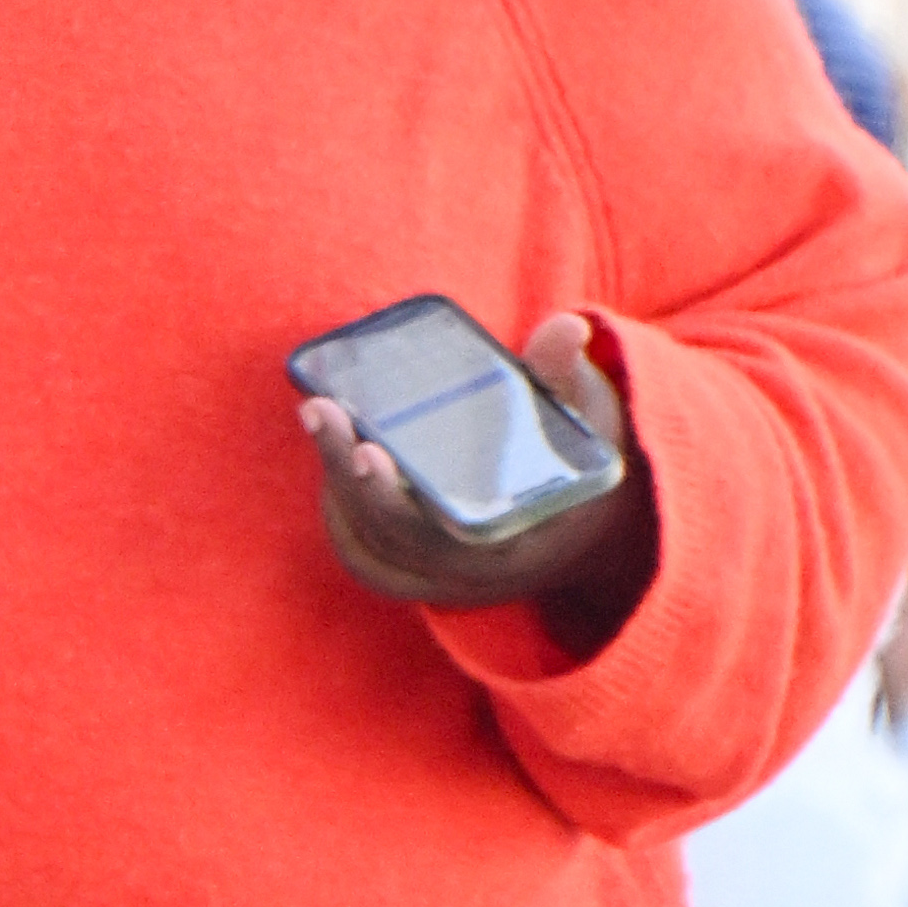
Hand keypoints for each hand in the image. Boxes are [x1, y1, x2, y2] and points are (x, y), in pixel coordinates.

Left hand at [299, 310, 656, 646]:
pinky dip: (341, 504)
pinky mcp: (417, 572)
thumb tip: (568, 327)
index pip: (447, 537)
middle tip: (322, 408)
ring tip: (319, 410)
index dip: (400, 500)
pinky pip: (364, 550)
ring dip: (337, 480)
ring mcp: (443, 578)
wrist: (586, 527)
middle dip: (350, 474)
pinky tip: (332, 447)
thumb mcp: (588, 420)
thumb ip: (567, 378)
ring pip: (370, 544)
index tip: (372, 450)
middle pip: (393, 535)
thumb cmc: (579, 461)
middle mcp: (475, 573)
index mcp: (520, 543)